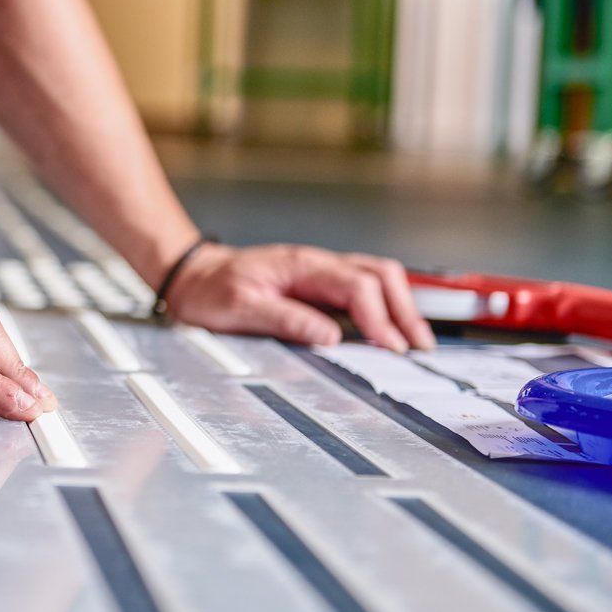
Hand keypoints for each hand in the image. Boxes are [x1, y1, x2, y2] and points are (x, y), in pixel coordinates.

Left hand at [165, 243, 435, 351]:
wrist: (192, 274)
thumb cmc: (210, 289)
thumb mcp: (239, 307)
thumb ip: (285, 320)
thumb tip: (330, 337)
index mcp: (302, 265)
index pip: (357, 286)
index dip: (379, 317)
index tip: (390, 347)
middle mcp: (317, 263)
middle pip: (380, 275)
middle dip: (405, 310)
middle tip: (419, 347)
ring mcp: (320, 271)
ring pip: (377, 277)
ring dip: (400, 306)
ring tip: (414, 340)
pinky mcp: (318, 283)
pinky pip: (362, 287)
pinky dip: (384, 306)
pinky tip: (389, 328)